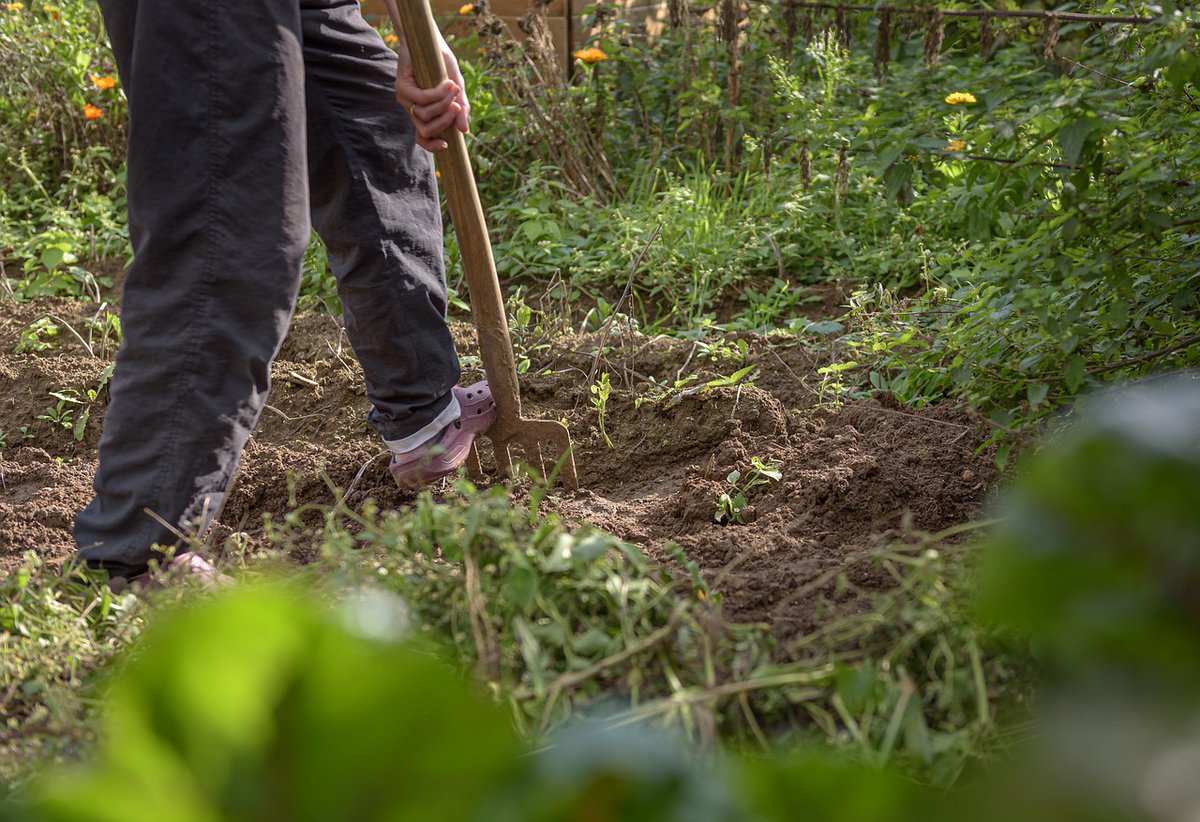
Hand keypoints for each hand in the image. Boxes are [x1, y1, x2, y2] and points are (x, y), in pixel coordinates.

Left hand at [395, 34, 469, 152]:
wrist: (427, 38)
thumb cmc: (441, 62)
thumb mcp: (455, 87)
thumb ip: (460, 108)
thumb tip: (465, 131)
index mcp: (422, 112)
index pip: (422, 138)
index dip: (432, 146)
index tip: (447, 145)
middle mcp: (411, 108)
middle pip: (425, 130)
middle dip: (445, 121)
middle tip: (458, 106)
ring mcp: (404, 98)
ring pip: (425, 115)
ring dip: (443, 104)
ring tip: (454, 88)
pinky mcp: (402, 87)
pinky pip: (422, 99)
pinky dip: (438, 93)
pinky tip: (448, 84)